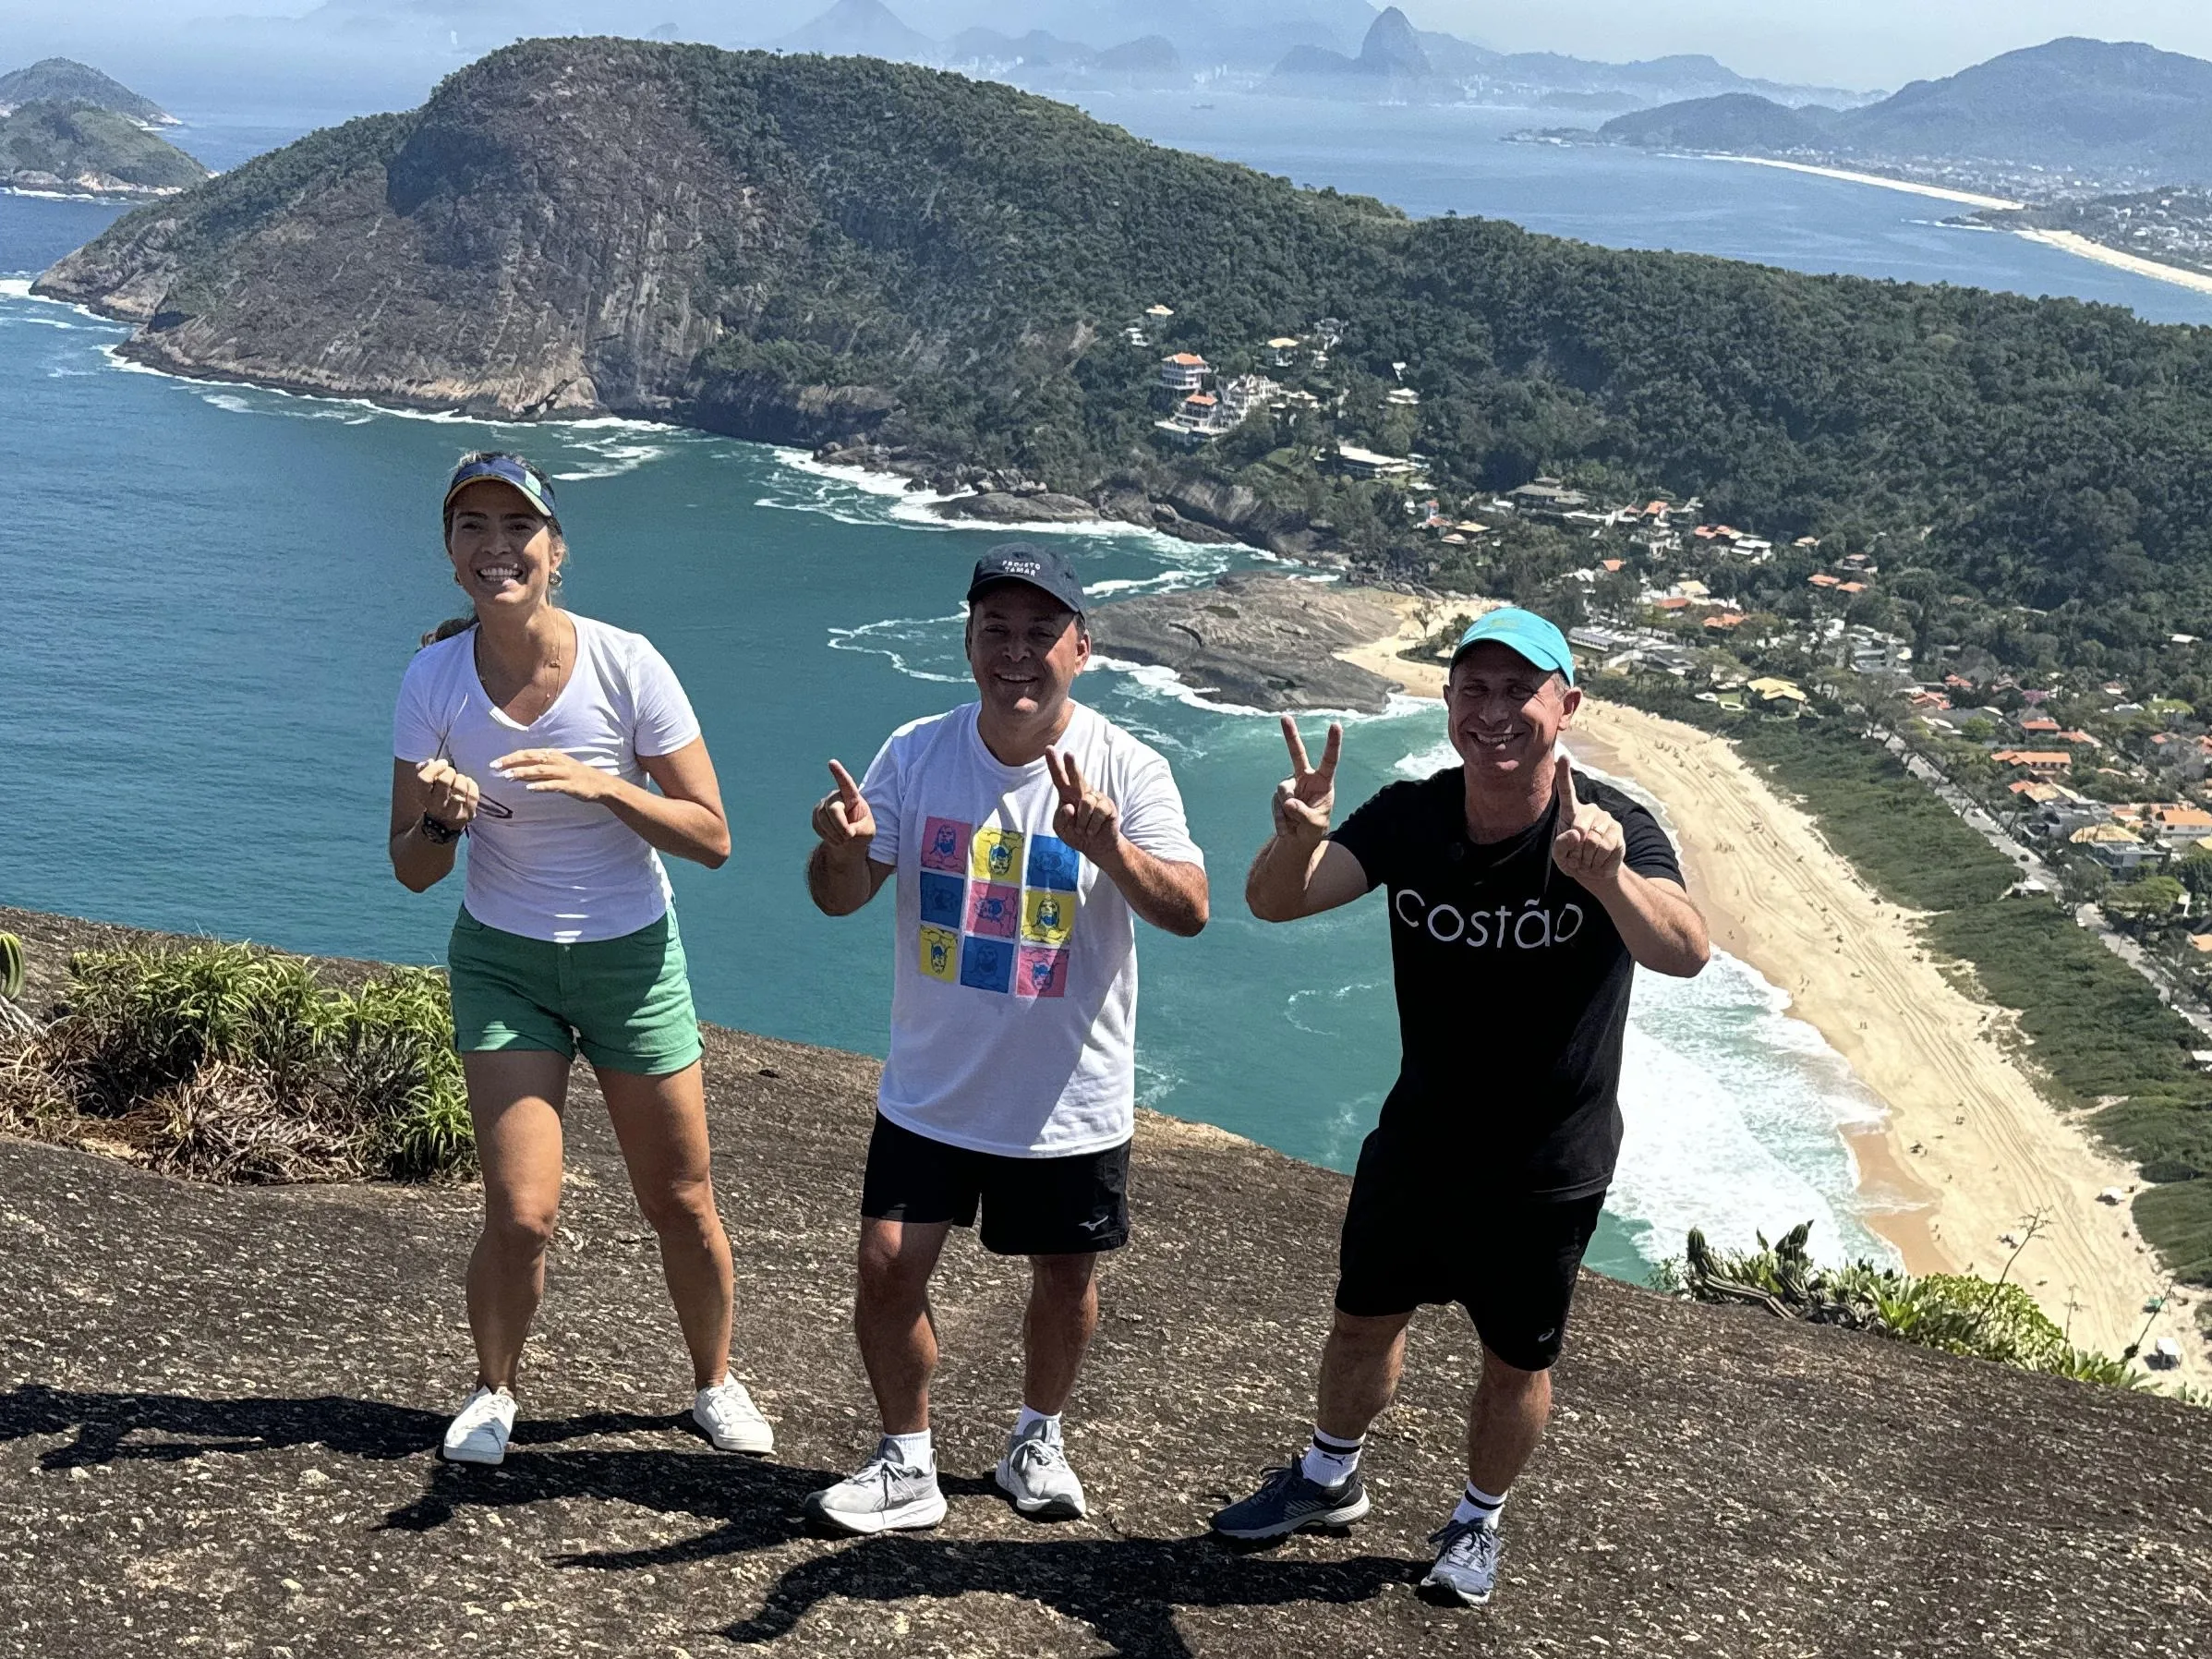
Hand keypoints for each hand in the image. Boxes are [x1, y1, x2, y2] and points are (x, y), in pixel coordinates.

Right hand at [414, 757, 480, 829]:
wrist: (443, 824)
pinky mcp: (467, 814)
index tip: (442, 763)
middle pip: (444, 781)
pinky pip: (473, 795)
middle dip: (450, 772)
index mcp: (423, 797)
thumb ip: (425, 771)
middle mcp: (436, 806)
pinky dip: (472, 785)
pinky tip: (468, 784)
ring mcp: (452, 812)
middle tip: (451, 772)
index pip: (424, 778)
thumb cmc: (436, 797)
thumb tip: (430, 762)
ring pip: (460, 788)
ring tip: (459, 779)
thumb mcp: (427, 787)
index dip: (434, 767)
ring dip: (461, 778)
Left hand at [492, 747, 615, 802]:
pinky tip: (529, 788)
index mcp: (553, 755)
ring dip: (523, 772)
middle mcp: (557, 761)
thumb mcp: (559, 767)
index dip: (511, 757)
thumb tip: (520, 772)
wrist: (602, 785)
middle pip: (531, 758)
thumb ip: (541, 769)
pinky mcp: (570, 785)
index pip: (528, 753)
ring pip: (540, 770)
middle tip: (495, 766)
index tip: (495, 762)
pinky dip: (540, 786)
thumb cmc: (578, 777)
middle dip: (511, 761)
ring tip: (508, 777)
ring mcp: (564, 772)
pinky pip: (553, 785)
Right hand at [812, 759, 875, 857]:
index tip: (832, 762)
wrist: (848, 840)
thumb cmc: (862, 832)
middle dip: (839, 826)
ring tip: (843, 840)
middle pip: (832, 809)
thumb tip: (845, 831)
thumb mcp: (867, 832)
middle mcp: (837, 796)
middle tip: (848, 837)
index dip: (839, 773)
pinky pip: (817, 825)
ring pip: (822, 818)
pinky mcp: (817, 813)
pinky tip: (835, 839)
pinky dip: (826, 835)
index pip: (846, 783)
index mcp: (853, 796)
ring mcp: (825, 804)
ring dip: (833, 833)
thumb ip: (858, 830)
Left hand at [1047, 748, 1119, 858]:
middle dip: (1072, 765)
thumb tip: (1069, 806)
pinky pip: (1097, 812)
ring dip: (1082, 822)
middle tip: (1068, 753)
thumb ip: (1061, 817)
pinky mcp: (1108, 806)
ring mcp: (1096, 798)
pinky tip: (1093, 830)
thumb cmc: (1076, 834)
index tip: (1048, 748)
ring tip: (1083, 830)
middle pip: (1076, 777)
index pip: (1059, 778)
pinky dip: (1092, 826)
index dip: (1053, 764)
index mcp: (1067, 795)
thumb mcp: (1061, 828)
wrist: (1096, 847)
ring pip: (1085, 803)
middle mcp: (1082, 793)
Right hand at [1272, 715, 1340, 843]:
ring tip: (1296, 824)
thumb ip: (1304, 813)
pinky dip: (1281, 820)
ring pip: (1283, 790)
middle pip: (1297, 754)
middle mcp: (1305, 778)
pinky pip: (1276, 804)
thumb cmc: (1314, 828)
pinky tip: (1287, 829)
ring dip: (1288, 810)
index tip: (1336, 724)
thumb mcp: (1315, 824)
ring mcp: (1290, 785)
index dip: (1332, 743)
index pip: (1329, 760)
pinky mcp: (1278, 795)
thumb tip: (1287, 802)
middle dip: (1290, 735)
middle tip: (1284, 717)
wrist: (1300, 839)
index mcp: (1323, 781)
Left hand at [1551, 755, 1624, 886]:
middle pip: (1578, 828)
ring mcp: (1606, 819)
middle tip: (1577, 857)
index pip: (1566, 791)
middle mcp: (1590, 811)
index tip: (1562, 756)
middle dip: (1575, 850)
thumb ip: (1561, 844)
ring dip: (1586, 857)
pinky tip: (1598, 860)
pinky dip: (1598, 860)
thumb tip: (1577, 832)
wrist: (1595, 873)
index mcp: (1571, 812)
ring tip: (1587, 859)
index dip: (1564, 774)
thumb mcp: (1559, 856)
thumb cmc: (1573, 859)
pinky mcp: (1618, 830)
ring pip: (1592, 841)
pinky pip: (1605, 847)